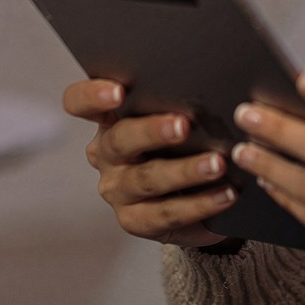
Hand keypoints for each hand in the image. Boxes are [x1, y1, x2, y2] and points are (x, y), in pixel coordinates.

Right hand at [62, 79, 234, 248]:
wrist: (196, 194)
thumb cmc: (187, 141)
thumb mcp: (178, 116)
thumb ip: (179, 101)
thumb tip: (210, 83)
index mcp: (109, 119)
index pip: (80, 102)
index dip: (92, 95)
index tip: (119, 92)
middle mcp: (106, 153)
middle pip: (119, 140)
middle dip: (152, 131)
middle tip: (183, 126)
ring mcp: (117, 189)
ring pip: (146, 179)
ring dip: (185, 171)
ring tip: (217, 165)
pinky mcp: (135, 220)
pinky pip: (166, 213)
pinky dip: (199, 204)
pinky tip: (225, 195)